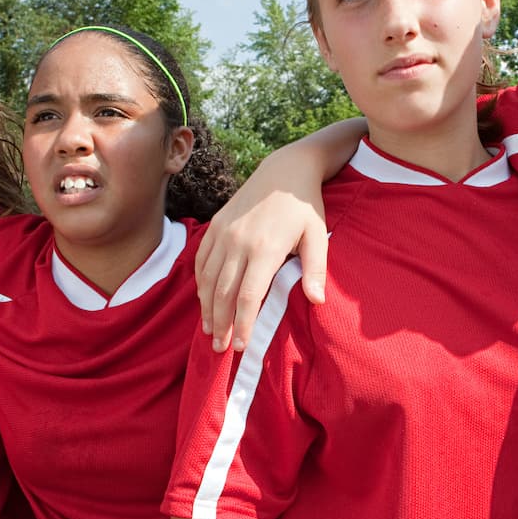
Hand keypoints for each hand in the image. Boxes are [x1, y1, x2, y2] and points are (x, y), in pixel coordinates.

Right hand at [196, 184, 327, 353]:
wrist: (285, 170)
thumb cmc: (305, 207)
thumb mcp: (318, 235)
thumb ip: (315, 269)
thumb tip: (316, 301)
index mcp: (265, 249)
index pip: (248, 297)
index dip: (243, 325)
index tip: (242, 346)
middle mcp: (239, 242)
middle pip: (223, 293)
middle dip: (222, 324)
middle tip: (222, 348)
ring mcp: (224, 233)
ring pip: (208, 279)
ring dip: (207, 308)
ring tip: (210, 331)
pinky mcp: (216, 226)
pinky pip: (202, 260)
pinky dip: (200, 284)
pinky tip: (203, 301)